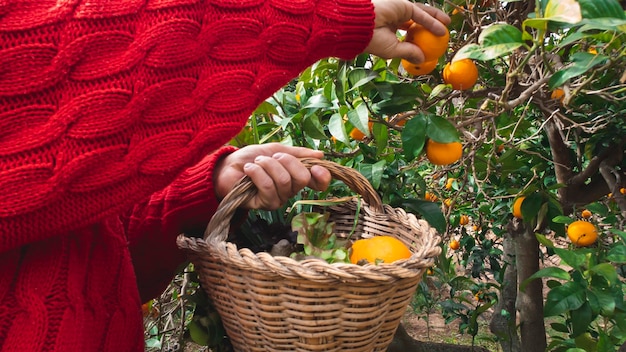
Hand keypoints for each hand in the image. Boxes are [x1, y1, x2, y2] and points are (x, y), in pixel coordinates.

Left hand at [213, 143, 331, 209]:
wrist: (227, 166)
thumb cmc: (251, 158)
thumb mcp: (276, 149)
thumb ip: (297, 153)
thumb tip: (320, 155)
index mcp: (296, 176)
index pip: (318, 183)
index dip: (322, 176)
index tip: (317, 167)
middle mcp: (290, 190)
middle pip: (302, 178)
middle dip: (287, 161)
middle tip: (272, 157)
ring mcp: (278, 199)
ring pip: (284, 181)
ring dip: (268, 165)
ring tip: (256, 162)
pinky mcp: (263, 204)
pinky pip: (268, 187)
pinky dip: (257, 173)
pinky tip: (248, 169)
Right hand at [365, 0, 450, 63]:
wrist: (360, 27)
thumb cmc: (372, 41)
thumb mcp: (393, 50)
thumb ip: (408, 52)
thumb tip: (422, 60)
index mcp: (388, 29)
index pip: (407, 31)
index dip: (419, 37)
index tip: (429, 45)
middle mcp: (394, 17)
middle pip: (416, 21)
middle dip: (429, 26)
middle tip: (441, 34)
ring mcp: (398, 10)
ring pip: (420, 15)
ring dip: (435, 20)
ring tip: (446, 27)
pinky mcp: (402, 4)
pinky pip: (420, 13)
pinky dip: (431, 21)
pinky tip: (442, 28)